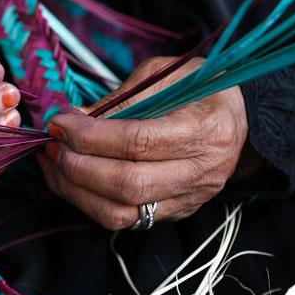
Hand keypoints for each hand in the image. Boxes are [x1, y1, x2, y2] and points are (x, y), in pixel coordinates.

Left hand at [38, 57, 253, 229]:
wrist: (242, 118)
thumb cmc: (202, 87)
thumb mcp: (165, 74)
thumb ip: (121, 98)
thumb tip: (74, 119)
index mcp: (206, 129)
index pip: (139, 142)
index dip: (91, 136)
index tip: (60, 122)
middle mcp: (201, 172)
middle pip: (128, 185)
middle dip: (78, 166)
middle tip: (52, 145)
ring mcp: (189, 199)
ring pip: (122, 213)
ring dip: (76, 192)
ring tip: (53, 164)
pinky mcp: (176, 213)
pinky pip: (126, 220)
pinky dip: (90, 202)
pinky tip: (71, 179)